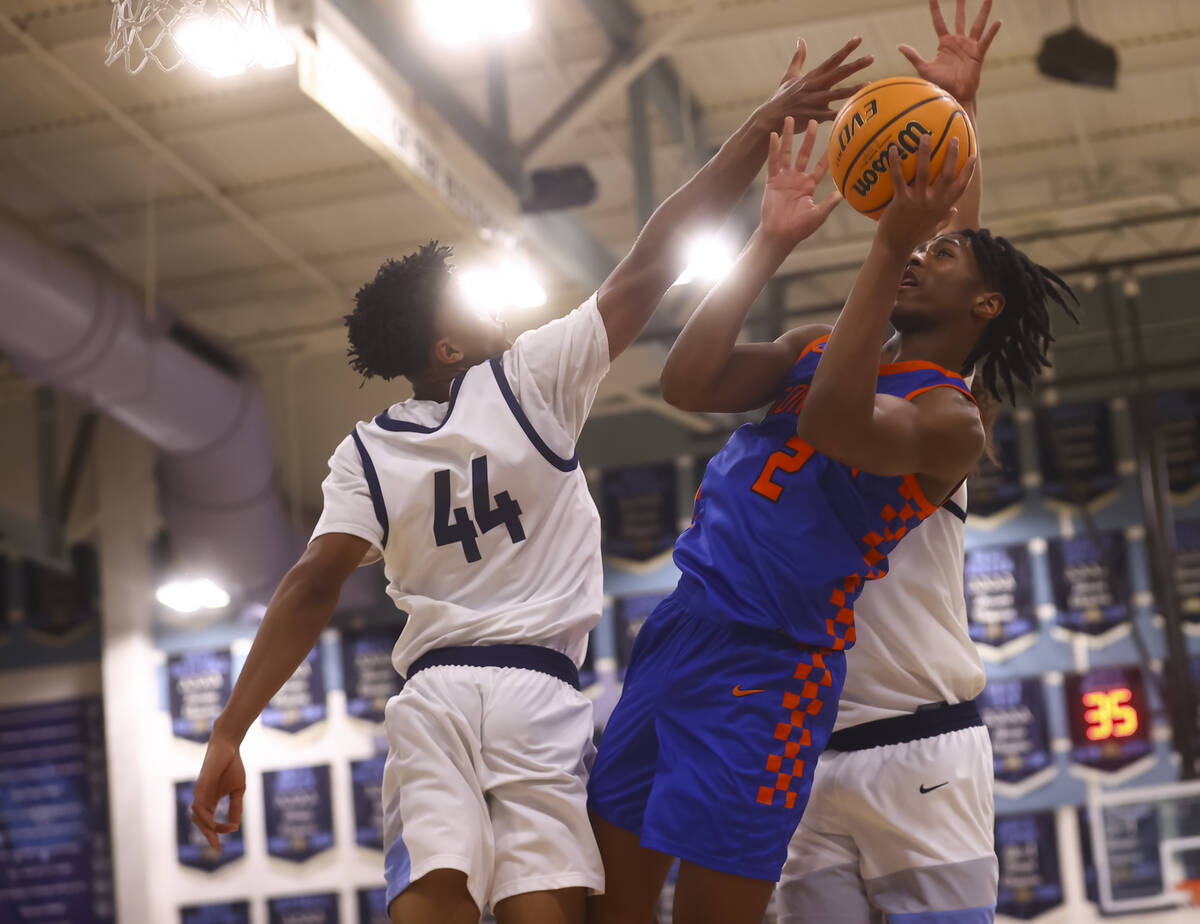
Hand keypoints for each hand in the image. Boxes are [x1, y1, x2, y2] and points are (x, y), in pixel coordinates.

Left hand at [190, 732, 245, 851]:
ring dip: (206, 829)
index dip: (218, 832)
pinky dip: (204, 817)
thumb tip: (234, 826)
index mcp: (210, 801)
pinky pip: (198, 806)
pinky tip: (213, 823)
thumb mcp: (237, 791)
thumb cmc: (232, 766)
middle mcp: (202, 799)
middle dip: (209, 836)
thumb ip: (235, 808)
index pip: (211, 822)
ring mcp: (200, 793)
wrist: (228, 747)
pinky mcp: (200, 787)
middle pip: (201, 823)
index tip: (232, 832)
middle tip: (217, 849)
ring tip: (216, 838)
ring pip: (198, 817)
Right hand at [758, 36, 873, 128]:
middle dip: (855, 65)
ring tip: (869, 85)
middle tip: (871, 58)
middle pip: (838, 73)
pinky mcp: (813, 117)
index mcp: (812, 76)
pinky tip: (854, 114)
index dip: (846, 49)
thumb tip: (801, 40)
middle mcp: (814, 86)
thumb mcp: (789, 75)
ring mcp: (814, 102)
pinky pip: (830, 116)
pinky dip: (842, 115)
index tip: (859, 39)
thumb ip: (798, 58)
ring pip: (837, 94)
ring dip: (853, 89)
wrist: (770, 117)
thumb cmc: (782, 97)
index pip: (832, 60)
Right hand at [761, 117, 841, 243]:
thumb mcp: (817, 215)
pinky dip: (773, 149)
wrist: (779, 234)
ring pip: (787, 153)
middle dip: (809, 137)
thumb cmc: (799, 228)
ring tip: (789, 119)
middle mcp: (797, 178)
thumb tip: (844, 194)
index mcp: (809, 185)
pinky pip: (773, 162)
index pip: (821, 166)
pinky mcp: (772, 181)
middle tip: (813, 120)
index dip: (827, 153)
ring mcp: (784, 178)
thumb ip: (828, 203)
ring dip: (788, 136)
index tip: (835, 138)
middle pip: (804, 153)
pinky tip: (773, 135)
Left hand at [877, 135, 975, 251]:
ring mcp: (918, 201)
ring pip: (925, 172)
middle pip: (948, 174)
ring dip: (925, 152)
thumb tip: (955, 211)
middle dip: (953, 155)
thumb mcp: (933, 228)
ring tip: (924, 136)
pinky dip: (896, 163)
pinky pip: (899, 178)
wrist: (895, 247)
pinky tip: (893, 149)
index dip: (968, 171)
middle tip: (954, 138)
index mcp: (943, 207)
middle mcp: (934, 202)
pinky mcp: (902, 201)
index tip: (973, 156)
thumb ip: (944, 219)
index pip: (961, 187)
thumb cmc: (913, 237)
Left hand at [898, 0, 1001, 105]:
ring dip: (983, 11)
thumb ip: (913, 56)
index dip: (935, 9)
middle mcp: (958, 41)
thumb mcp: (924, 68)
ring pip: (977, 24)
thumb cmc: (939, 85)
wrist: (954, 96)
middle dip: (960, 5)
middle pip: (959, 18)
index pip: (939, 22)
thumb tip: (899, 46)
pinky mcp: (978, 54)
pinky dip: (992, 31)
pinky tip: (998, 21)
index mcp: (945, 43)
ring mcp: (969, 46)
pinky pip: (986, 40)